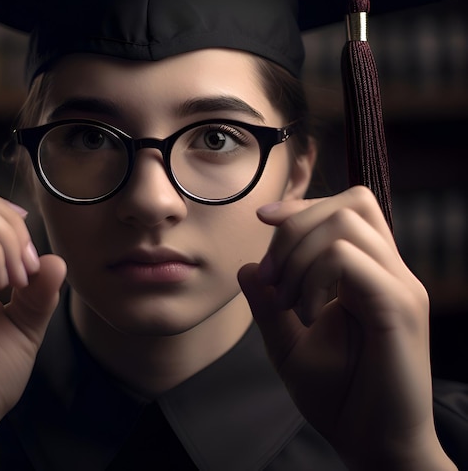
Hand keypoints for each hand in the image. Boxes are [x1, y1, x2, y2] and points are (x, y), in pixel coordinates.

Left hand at [238, 186, 455, 469]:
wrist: (373, 445)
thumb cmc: (336, 395)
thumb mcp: (287, 343)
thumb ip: (267, 304)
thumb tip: (247, 266)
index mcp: (369, 273)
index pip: (345, 208)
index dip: (302, 206)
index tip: (262, 218)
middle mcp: (390, 271)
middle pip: (351, 202)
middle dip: (297, 225)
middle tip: (273, 276)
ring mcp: (399, 286)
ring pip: (347, 223)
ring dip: (299, 254)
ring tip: (288, 300)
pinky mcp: (399, 307)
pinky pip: (349, 259)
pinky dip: (313, 277)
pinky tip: (304, 313)